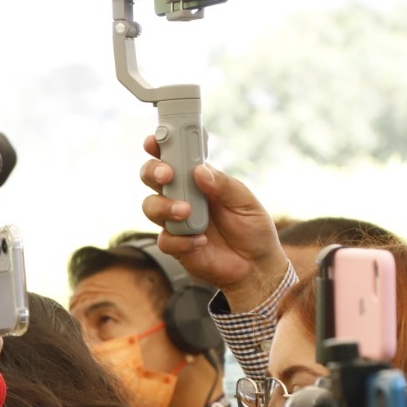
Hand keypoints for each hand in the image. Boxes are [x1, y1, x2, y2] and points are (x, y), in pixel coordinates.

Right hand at [140, 136, 287, 310]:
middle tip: (168, 174)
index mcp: (198, 180)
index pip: (174, 156)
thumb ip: (224, 185)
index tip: (155, 140)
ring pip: (150, 206)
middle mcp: (181, 197)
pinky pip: (165, 239)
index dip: (160, 145)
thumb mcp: (245, 201)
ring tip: (186, 212)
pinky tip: (201, 242)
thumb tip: (200, 171)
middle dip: (154, 171)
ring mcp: (175, 221)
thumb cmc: (252, 228)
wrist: (256, 266)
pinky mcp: (175, 245)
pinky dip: (181, 240)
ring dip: (164, 206)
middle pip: (151, 177)